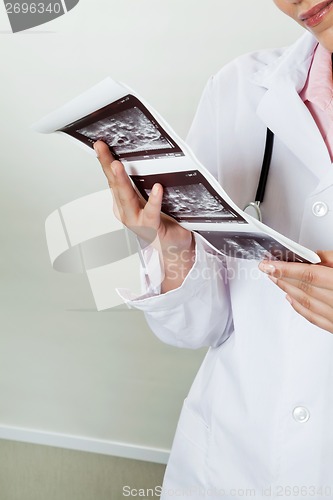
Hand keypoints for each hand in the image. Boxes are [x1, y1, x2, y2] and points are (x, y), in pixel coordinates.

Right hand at [94, 140, 194, 291]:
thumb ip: (142, 182)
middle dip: (107, 165)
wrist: (173, 246)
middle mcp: (125, 211)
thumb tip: (143, 155)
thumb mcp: (147, 198)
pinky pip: (151, 213)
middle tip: (101, 148)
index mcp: (123, 202)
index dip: (105, 160)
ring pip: (126, 198)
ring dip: (121, 181)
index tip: (99, 144)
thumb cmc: (161, 221)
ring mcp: (136, 220)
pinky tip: (158, 188)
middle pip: (114, 185)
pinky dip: (154, 201)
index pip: (112, 178)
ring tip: (117, 165)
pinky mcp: (151, 227)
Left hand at [259, 251, 332, 333]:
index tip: (269, 265)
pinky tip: (290, 299)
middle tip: (267, 269)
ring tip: (274, 279)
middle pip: (305, 289)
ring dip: (287, 290)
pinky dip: (299, 308)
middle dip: (283, 278)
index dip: (286, 269)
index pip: (309, 275)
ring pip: (307, 304)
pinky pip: (314, 318)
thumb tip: (315, 256)